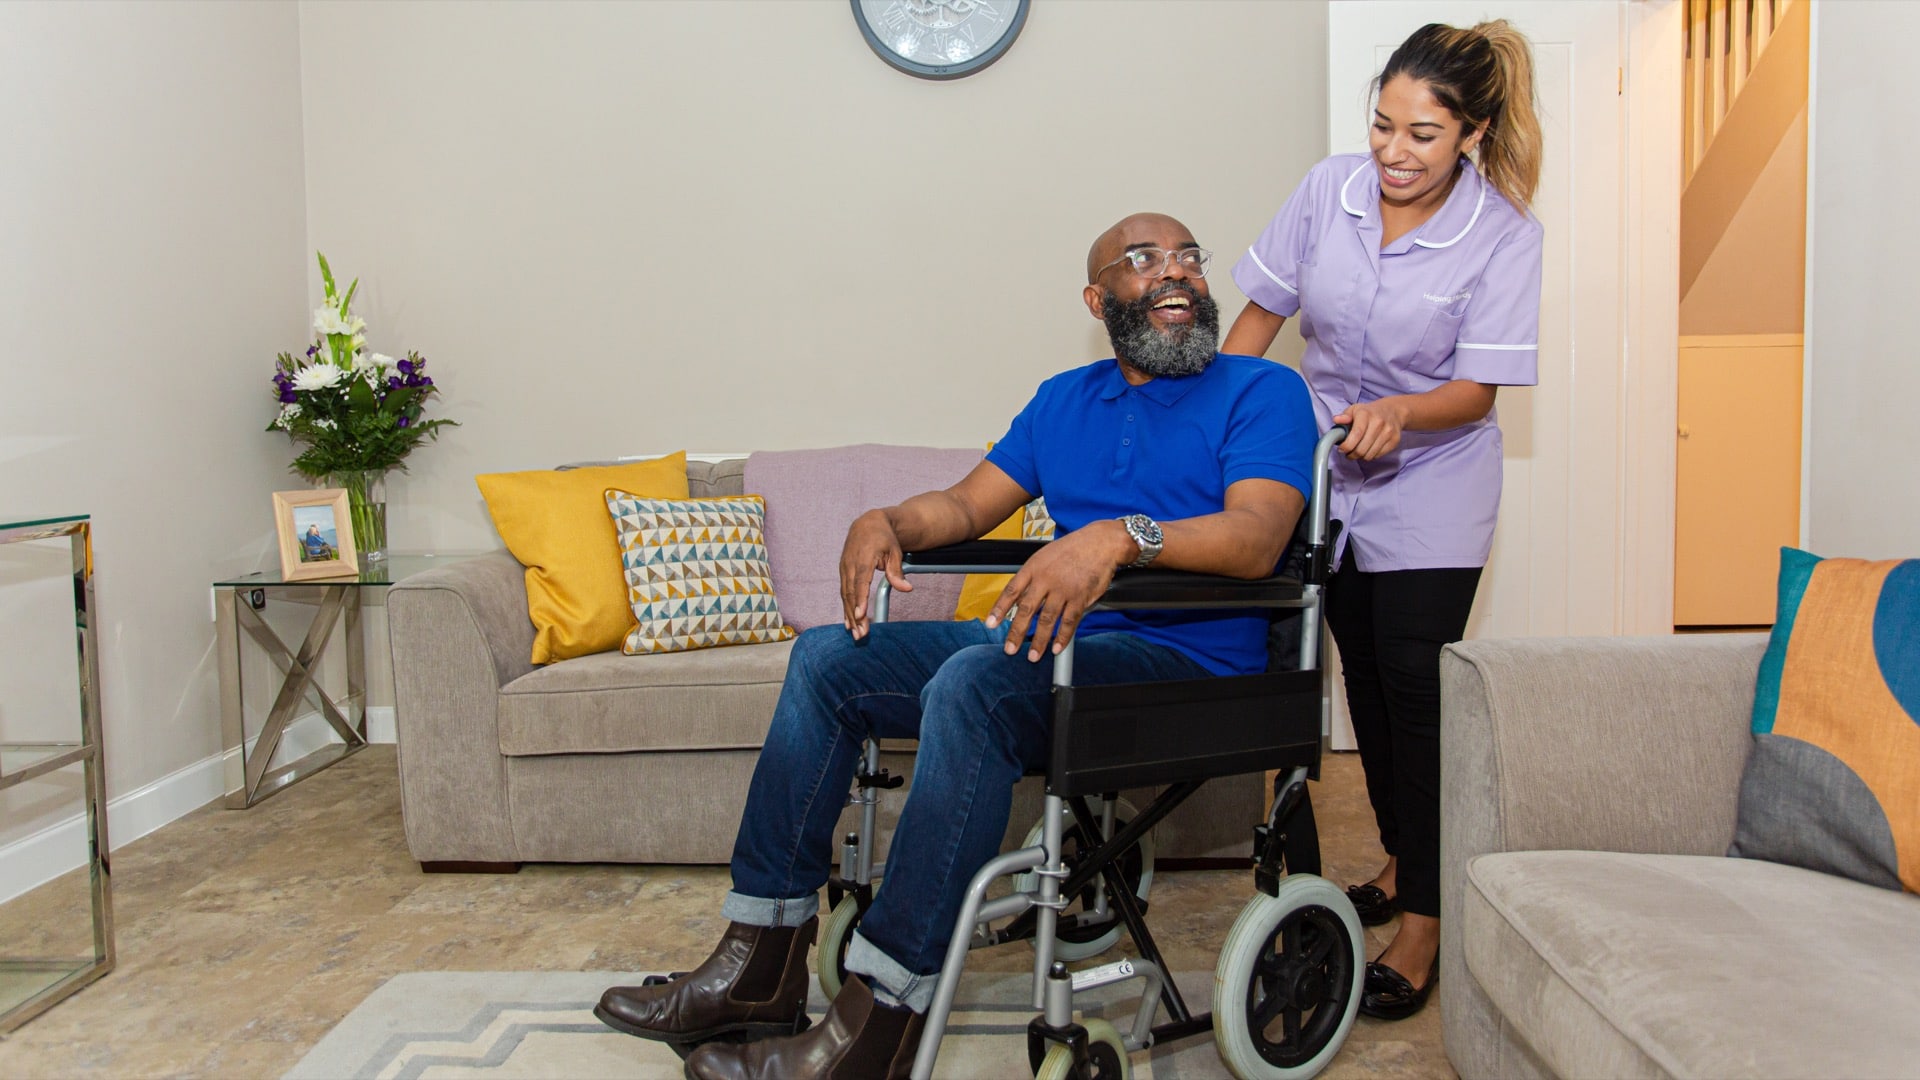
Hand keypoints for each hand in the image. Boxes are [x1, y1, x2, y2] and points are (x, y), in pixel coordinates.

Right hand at [838, 510, 910, 638]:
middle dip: (855, 616)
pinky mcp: (843, 571)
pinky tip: (848, 622)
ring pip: (845, 595)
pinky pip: (843, 592)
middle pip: (851, 593)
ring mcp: (844, 568)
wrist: (868, 523)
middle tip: (861, 634)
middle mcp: (850, 564)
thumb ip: (897, 572)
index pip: (860, 582)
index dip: (860, 599)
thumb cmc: (884, 538)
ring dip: (850, 616)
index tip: (860, 615)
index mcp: (863, 558)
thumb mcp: (895, 551)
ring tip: (855, 633)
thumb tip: (907, 589)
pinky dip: (846, 608)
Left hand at [984, 523, 1124, 661]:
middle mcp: (1046, 579)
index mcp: (1034, 568)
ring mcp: (1063, 590)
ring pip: (1047, 620)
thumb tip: (1021, 599)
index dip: (999, 609)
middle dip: (1016, 632)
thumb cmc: (1073, 548)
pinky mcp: (1080, 598)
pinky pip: (1069, 622)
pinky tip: (1056, 647)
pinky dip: (1062, 637)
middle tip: (1010, 648)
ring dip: (1039, 640)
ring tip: (1033, 656)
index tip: (991, 623)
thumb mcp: (1045, 556)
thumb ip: (1032, 577)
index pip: (1012, 591)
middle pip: (1027, 609)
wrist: (1100, 543)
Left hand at [1333, 399, 1408, 460]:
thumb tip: (1336, 420)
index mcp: (1366, 414)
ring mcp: (1388, 432)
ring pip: (1370, 455)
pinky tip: (1368, 450)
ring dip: (1361, 457)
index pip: (1356, 434)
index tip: (1342, 449)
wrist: (1393, 411)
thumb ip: (1344, 416)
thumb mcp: (1355, 409)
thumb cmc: (1370, 412)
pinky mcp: (1394, 440)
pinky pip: (1378, 455)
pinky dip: (1371, 456)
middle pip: (1362, 448)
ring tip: (1357, 451)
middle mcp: (1378, 422)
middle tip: (1348, 453)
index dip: (1347, 446)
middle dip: (1352, 454)